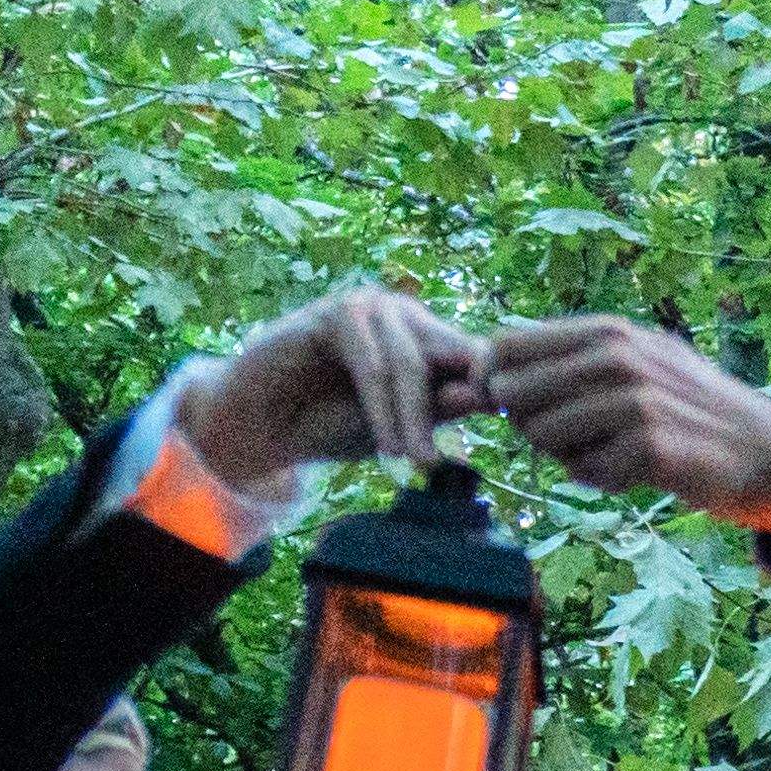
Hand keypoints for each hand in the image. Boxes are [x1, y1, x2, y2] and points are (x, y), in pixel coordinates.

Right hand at [174, 282, 482, 489]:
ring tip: (410, 460)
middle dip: (440, 413)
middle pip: (448, 356)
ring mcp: (372, 307)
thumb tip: (490, 398)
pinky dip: (380, 406)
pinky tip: (384, 443)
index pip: (477, 352)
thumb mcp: (400, 425)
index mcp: (428, 336)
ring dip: (409, 417)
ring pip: (409, 363)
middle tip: (431, 463)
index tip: (505, 423)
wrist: (266, 427)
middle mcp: (405, 314)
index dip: (492, 383)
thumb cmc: (334, 424)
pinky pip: (371, 362)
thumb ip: (439, 409)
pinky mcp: (338, 311)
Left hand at [485, 315, 770, 523]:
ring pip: (543, 435)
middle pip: (513, 393)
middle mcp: (618, 357)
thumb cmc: (694, 411)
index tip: (507, 407)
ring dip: (566, 455)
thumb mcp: (641, 364)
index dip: (491, 380)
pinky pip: (586, 473)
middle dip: (526, 425)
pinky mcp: (650, 447)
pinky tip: (635, 473)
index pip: (506, 345)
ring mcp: (635, 401)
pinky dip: (603, 480)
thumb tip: (494, 372)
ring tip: (607, 454)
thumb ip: (575, 361)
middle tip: (567, 439)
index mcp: (609, 331)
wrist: (769, 451)